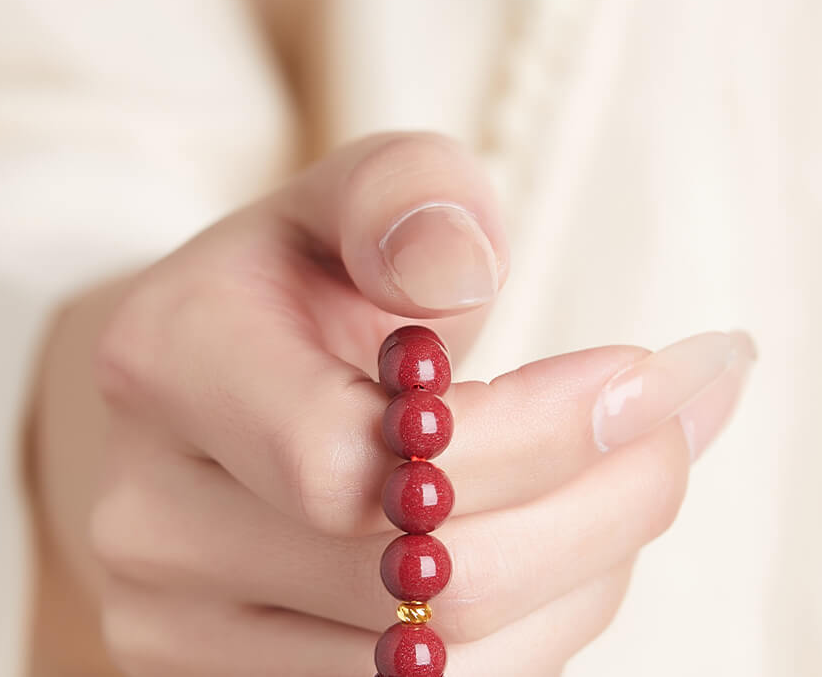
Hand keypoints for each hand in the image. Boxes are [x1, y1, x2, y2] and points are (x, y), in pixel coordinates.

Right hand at [29, 133, 754, 675]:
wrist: (239, 373)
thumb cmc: (320, 272)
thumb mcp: (364, 190)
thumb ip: (405, 194)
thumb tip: (456, 267)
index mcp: (165, 360)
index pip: (343, 459)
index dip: (523, 438)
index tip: (642, 378)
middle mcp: (143, 515)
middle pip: (404, 588)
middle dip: (593, 507)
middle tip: (678, 425)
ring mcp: (173, 627)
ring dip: (580, 577)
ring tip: (633, 477)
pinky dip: (536, 636)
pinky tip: (573, 546)